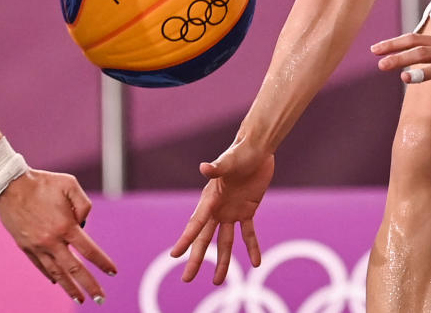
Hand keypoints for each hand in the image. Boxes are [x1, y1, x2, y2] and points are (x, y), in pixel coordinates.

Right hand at [0, 169, 116, 303]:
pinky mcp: (25, 247)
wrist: (9, 185)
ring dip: (70, 287)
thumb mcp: (70, 184)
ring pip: (57, 273)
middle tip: (101, 299)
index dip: (102, 263)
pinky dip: (51, 275)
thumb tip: (84, 223)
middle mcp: (52, 240)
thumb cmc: (42, 182)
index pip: (89, 250)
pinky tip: (58, 282)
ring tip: (80, 299)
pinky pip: (41, 266)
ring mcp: (37, 246)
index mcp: (66, 226)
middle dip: (89, 285)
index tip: (112, 273)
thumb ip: (84, 204)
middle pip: (75, 269)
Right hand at [170, 139, 274, 284]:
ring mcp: (231, 210)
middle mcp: (217, 208)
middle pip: (204, 238)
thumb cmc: (240, 152)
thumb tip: (204, 167)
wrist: (256, 148)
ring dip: (222, 261)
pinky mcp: (247, 210)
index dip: (185, 240)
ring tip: (217, 282)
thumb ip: (217, 167)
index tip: (174, 255)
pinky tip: (256, 262)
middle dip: (196, 258)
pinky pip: (248, 233)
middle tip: (186, 279)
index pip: (196, 223)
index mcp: (210, 198)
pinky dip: (252, 247)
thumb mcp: (229, 160)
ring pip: (224, 241)